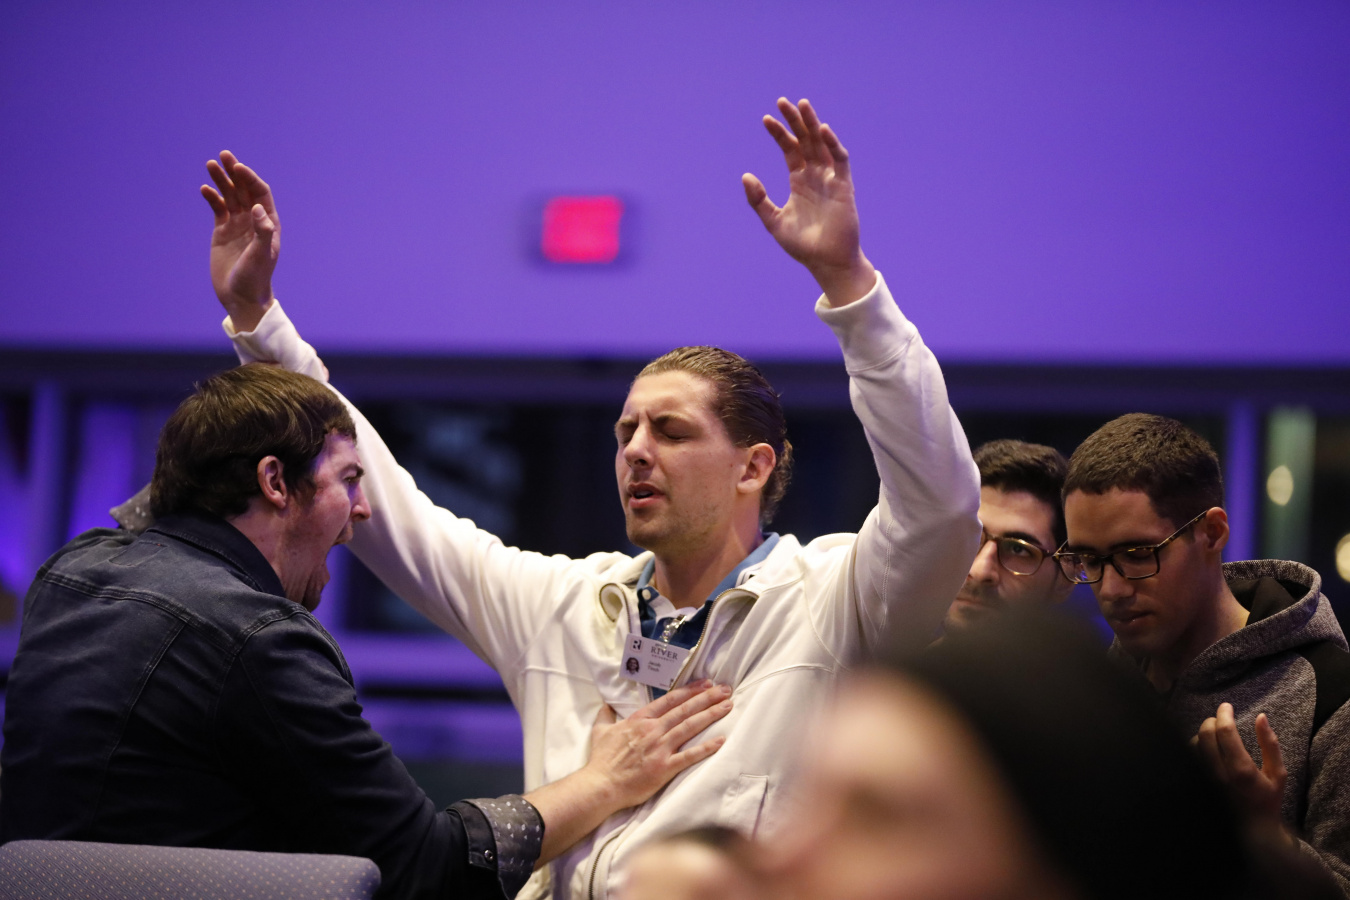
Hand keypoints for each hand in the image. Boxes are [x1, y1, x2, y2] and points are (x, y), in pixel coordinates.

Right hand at [201, 151, 279, 331]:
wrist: (241, 296)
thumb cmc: (255, 278)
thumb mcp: (260, 255)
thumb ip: (261, 231)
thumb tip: (259, 208)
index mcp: (268, 223)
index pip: (260, 193)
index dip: (250, 179)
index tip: (237, 168)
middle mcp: (254, 221)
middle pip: (244, 190)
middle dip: (234, 172)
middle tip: (223, 155)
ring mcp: (238, 225)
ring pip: (229, 196)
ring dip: (221, 180)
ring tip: (210, 165)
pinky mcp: (222, 232)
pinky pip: (218, 209)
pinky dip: (212, 198)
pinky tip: (205, 189)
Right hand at [526, 680, 732, 863]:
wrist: (600, 785)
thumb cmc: (601, 759)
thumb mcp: (600, 731)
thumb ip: (605, 716)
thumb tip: (605, 705)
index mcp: (640, 720)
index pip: (669, 700)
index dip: (689, 690)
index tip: (705, 683)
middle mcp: (653, 730)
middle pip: (684, 710)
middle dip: (707, 698)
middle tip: (725, 689)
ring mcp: (660, 748)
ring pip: (689, 727)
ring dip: (710, 715)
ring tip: (727, 706)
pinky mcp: (664, 767)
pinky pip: (689, 755)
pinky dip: (706, 748)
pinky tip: (721, 740)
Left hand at [742, 98, 876, 306]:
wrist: (826, 261)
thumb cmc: (802, 245)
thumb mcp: (773, 221)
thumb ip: (758, 200)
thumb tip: (745, 176)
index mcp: (799, 181)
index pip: (789, 150)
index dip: (779, 134)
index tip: (766, 120)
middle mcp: (815, 175)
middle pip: (805, 141)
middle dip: (795, 121)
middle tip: (783, 102)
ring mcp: (830, 178)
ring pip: (821, 144)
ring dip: (812, 124)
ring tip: (802, 105)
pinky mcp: (844, 185)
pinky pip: (840, 160)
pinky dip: (832, 144)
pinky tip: (821, 130)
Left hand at [1194, 704, 1287, 826]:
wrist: (1253, 829)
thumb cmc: (1268, 799)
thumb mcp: (1278, 773)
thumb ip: (1270, 744)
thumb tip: (1261, 717)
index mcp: (1241, 770)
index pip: (1226, 732)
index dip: (1224, 713)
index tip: (1227, 706)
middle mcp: (1219, 774)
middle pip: (1205, 734)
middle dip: (1212, 720)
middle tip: (1221, 718)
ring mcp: (1206, 779)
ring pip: (1194, 744)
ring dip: (1204, 733)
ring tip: (1215, 733)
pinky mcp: (1198, 783)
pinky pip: (1190, 756)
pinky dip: (1196, 746)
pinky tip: (1207, 746)